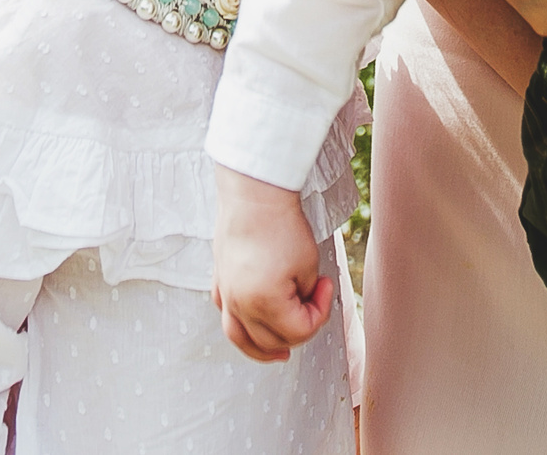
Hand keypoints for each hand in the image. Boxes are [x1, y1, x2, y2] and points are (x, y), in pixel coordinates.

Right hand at [211, 166, 333, 362]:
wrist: (254, 193)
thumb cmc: (283, 225)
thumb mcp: (307, 266)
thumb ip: (305, 297)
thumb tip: (300, 310)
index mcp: (263, 303)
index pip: (299, 331)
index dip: (321, 311)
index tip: (328, 283)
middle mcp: (238, 304)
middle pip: (271, 339)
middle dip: (298, 328)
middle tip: (313, 302)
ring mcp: (225, 293)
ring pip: (240, 338)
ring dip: (262, 349)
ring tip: (280, 353)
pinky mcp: (219, 280)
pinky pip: (227, 316)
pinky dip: (242, 327)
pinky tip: (252, 326)